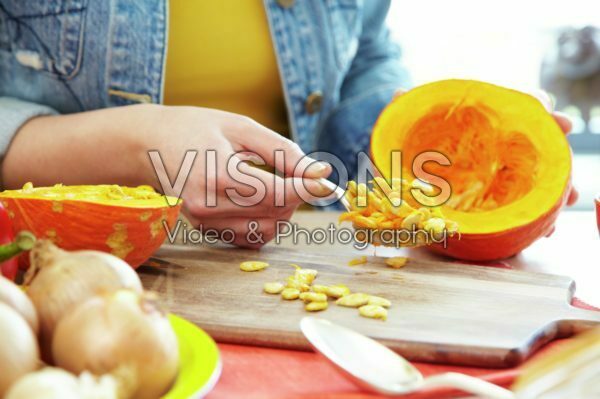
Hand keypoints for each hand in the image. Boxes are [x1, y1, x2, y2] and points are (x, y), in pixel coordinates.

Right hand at [136, 105, 331, 247]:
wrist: (148, 144)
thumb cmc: (196, 128)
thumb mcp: (241, 127)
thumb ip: (283, 151)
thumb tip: (320, 172)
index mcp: (217, 175)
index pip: (275, 193)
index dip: (307, 189)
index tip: (328, 182)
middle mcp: (208, 205)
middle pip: (274, 213)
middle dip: (297, 196)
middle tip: (298, 175)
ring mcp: (204, 222)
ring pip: (266, 230)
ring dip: (283, 211)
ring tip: (275, 184)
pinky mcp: (205, 230)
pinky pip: (250, 237)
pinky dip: (266, 221)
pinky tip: (260, 200)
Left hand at [392, 87, 577, 235]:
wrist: (404, 168)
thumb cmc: (411, 140)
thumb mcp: (406, 126)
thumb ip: (406, 111)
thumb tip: (397, 94)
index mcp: (479, 118)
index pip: (513, 106)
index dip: (537, 109)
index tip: (555, 118)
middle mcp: (494, 142)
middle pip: (533, 141)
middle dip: (556, 152)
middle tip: (567, 163)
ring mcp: (495, 170)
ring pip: (533, 174)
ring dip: (553, 187)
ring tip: (565, 201)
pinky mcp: (491, 197)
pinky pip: (518, 204)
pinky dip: (533, 215)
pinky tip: (544, 228)